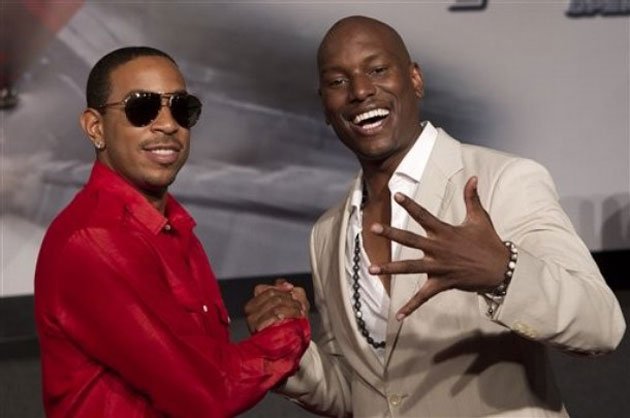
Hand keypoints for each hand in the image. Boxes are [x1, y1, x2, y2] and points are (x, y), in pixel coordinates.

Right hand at [244, 279, 309, 332]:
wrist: (293, 343)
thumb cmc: (290, 320)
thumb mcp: (289, 299)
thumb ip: (284, 287)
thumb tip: (287, 285)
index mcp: (254, 303)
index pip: (263, 288)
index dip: (280, 288)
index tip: (292, 291)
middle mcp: (250, 311)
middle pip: (272, 294)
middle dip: (289, 298)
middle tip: (300, 305)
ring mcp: (253, 320)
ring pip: (275, 303)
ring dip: (292, 306)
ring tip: (301, 312)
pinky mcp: (258, 329)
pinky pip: (274, 314)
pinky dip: (289, 313)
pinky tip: (297, 316)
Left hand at [368, 176, 508, 319]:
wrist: (501, 269)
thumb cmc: (488, 242)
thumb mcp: (480, 218)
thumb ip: (472, 198)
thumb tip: (473, 177)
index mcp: (445, 232)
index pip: (424, 215)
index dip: (411, 204)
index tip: (397, 194)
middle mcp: (438, 248)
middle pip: (410, 240)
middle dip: (391, 234)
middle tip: (373, 228)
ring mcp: (439, 267)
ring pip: (410, 268)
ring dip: (390, 268)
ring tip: (371, 269)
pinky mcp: (443, 283)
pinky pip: (424, 297)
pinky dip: (412, 307)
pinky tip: (398, 316)